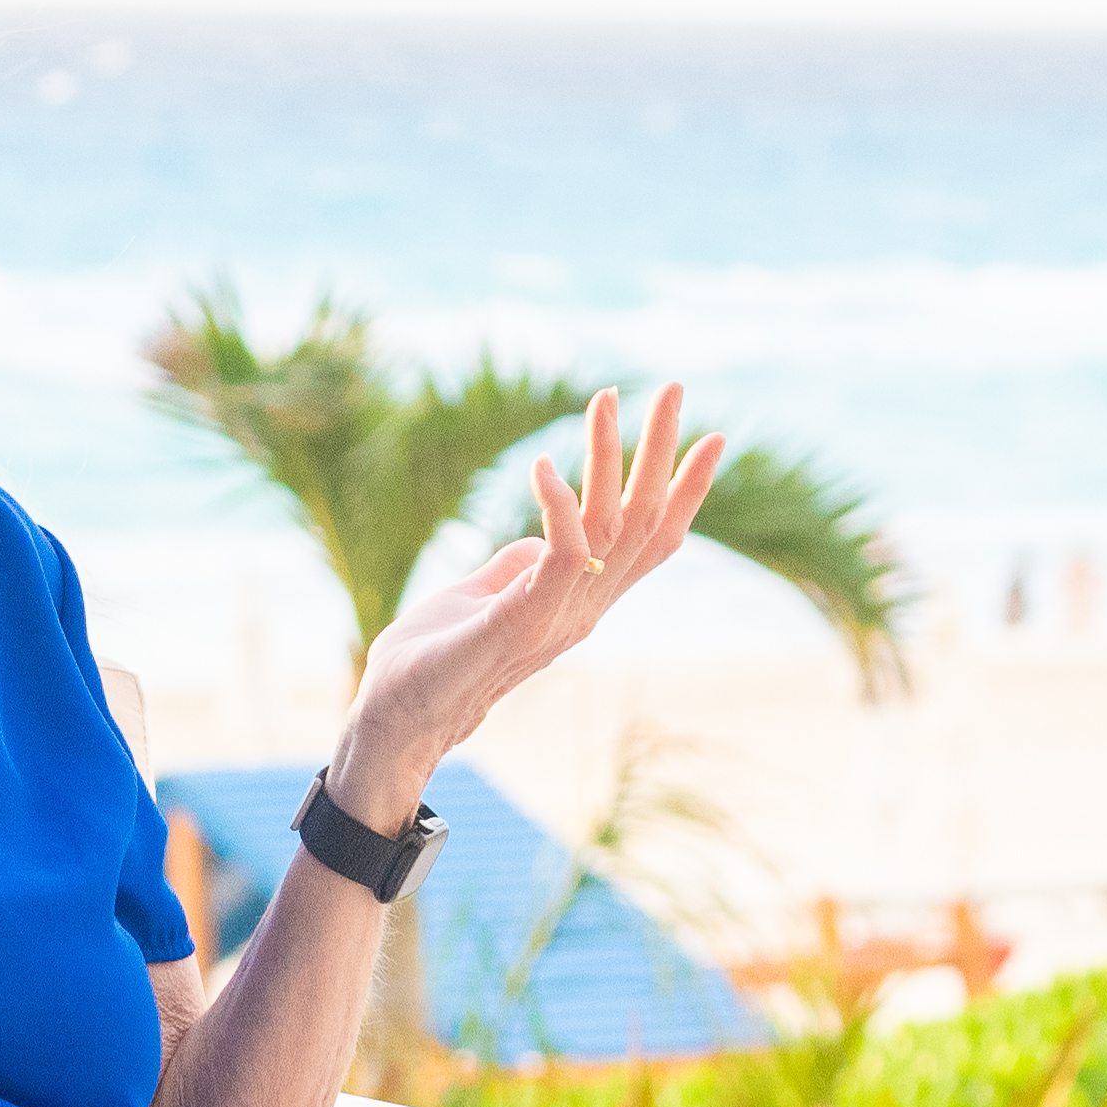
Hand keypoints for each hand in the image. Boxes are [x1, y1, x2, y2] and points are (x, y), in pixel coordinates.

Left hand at [328, 384, 725, 831]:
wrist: (396, 719)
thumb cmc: (433, 662)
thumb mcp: (486, 596)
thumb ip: (519, 567)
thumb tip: (543, 536)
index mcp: (580, 602)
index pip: (650, 543)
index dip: (684, 492)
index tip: (710, 437)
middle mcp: (583, 610)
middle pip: (644, 524)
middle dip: (661, 452)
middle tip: (674, 386)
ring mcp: (557, 618)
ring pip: (611, 528)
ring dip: (610, 456)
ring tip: (607, 397)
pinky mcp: (522, 622)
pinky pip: (562, 555)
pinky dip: (558, 505)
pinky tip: (541, 464)